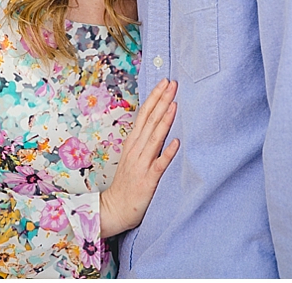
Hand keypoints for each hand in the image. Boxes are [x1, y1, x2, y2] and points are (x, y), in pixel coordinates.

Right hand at [99, 78, 178, 237]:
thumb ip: (144, 139)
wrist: (115, 209)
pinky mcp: (148, 179)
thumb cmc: (127, 183)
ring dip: (165, 120)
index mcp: (133, 142)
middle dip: (162, 100)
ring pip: (155, 137)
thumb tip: (157, 120)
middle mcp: (137, 149)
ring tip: (175, 103)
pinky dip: (168, 152)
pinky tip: (177, 142)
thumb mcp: (133, 155)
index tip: (165, 82)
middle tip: (173, 83)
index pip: (145, 114)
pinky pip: (160, 164)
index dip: (155, 97)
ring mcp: (142, 163)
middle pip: (150, 120)